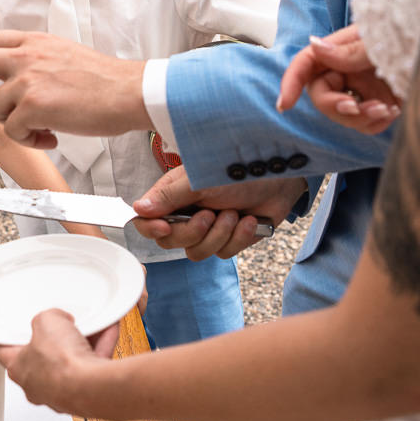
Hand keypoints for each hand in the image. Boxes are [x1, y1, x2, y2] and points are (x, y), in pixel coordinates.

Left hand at [0, 31, 152, 147]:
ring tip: (44, 127)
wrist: (130, 92)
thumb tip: (16, 81)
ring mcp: (28, 79)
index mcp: (35, 42)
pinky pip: (15, 130)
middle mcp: (27, 56)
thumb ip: (37, 61)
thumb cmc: (105, 82)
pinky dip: (32, 139)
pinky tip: (54, 135)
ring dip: (14, 124)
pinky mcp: (34, 105)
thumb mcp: (64, 56)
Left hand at [0, 309, 118, 414]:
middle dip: (55, 337)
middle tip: (62, 324)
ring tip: (92, 326)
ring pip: (71, 360)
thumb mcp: (47, 320)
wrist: (93, 386)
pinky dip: (99, 349)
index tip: (2, 331)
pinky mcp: (86, 393)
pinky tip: (106, 334)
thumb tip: (58, 320)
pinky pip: (92, 365)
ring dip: (81, 341)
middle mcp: (38, 385)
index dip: (2, 336)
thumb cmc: (63, 363)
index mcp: (18, 369)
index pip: (3, 350)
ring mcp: (62, 392)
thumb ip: (48, 318)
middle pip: (43, 354)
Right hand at [133, 167, 306, 260]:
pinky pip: (224, 253)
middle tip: (209, 214)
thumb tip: (138, 209)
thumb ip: (168, 196)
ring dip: (220, 234)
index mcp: (173, 195)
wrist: (281, 175)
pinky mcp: (230, 238)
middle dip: (193, 231)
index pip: (146, 220)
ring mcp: (209, 227)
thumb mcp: (199, 179)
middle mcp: (187, 213)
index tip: (165, 227)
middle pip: (170, 241)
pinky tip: (250, 220)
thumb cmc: (239, 167)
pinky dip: (239, 237)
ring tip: (234, 213)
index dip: (151, 228)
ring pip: (198, 251)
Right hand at [277, 26, 400, 134]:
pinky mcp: (382, 101)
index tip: (285, 105)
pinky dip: (376, 123)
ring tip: (386, 109)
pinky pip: (367, 122)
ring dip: (361, 118)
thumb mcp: (381, 41)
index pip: (306, 64)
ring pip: (345, 114)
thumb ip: (348, 51)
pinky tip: (395, 112)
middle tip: (357, 108)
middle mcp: (349, 68)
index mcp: (341, 48)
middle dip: (336, 107)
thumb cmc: (415, 32)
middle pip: (322, 95)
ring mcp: (366, 86)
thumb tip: (313, 46)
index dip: (291, 82)